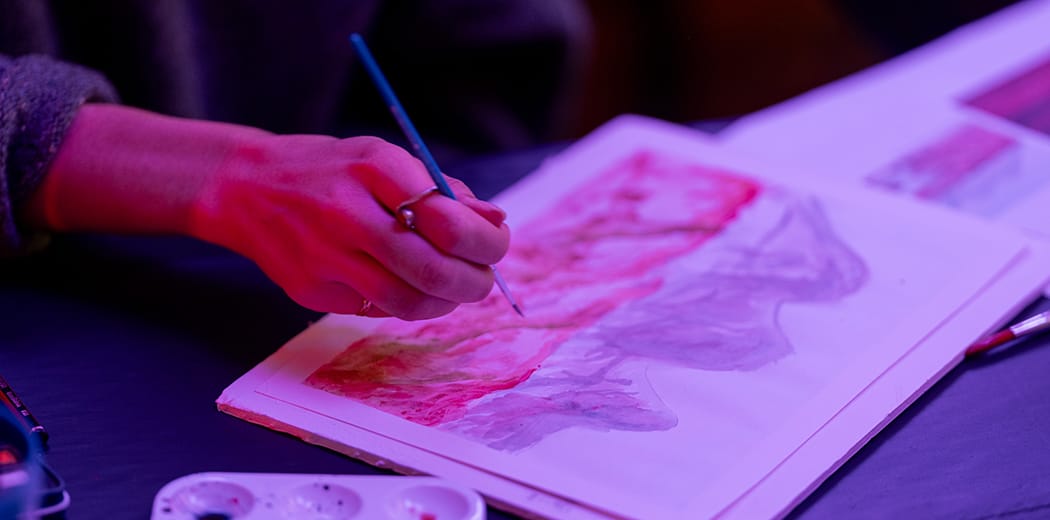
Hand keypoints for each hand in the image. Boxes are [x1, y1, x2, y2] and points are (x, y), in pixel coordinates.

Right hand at [190, 134, 510, 319]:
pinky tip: (404, 285)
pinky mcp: (310, 291)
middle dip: (473, 282)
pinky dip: (404, 302)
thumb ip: (441, 191)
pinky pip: (376, 309)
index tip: (495, 244)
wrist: (245, 187)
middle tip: (482, 279)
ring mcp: (324, 257)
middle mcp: (346, 212)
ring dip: (445, 303)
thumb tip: (495, 220)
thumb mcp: (384, 159)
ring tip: (452, 289)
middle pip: (432, 270)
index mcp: (373, 167)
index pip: (448, 221)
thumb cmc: (331, 171)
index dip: (486, 242)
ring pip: (408, 302)